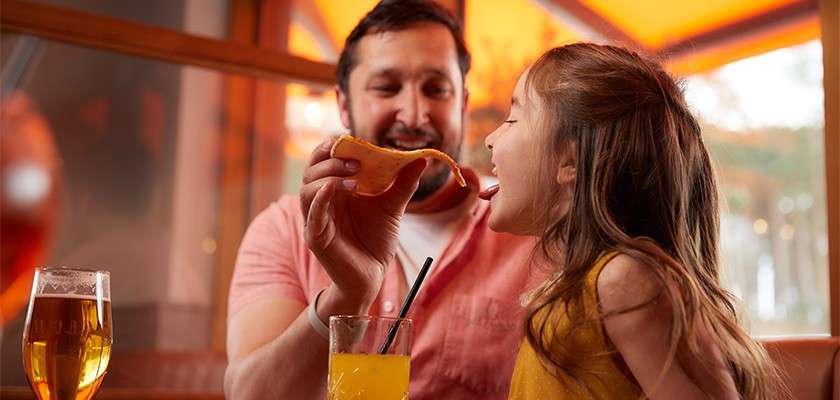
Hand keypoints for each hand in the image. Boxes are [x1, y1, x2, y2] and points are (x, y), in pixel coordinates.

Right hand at [300, 137, 425, 307]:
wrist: (373, 277)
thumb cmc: (376, 242)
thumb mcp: (393, 208)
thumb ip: (403, 184)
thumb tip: (421, 158)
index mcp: (336, 190)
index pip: (324, 159)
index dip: (334, 145)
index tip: (352, 138)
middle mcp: (322, 201)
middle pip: (312, 169)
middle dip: (330, 158)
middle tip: (355, 158)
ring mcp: (316, 219)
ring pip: (307, 188)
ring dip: (327, 176)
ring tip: (352, 176)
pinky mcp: (316, 237)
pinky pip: (312, 214)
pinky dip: (319, 198)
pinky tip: (332, 188)